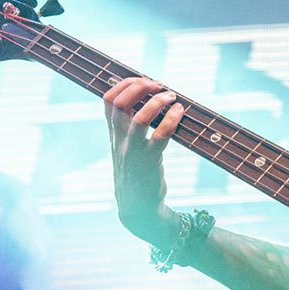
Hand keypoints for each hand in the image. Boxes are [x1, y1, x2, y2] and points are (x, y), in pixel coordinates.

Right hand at [103, 77, 186, 246]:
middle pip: (120, 104)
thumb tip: (147, 101)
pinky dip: (171, 120)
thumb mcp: (126, 149)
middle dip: (139, 87)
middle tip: (159, 85)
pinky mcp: (150, 163)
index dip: (125, 84)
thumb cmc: (137, 174)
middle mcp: (120, 141)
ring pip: (139, 118)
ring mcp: (134, 152)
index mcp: (114, 135)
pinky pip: (159, 136)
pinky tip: (180, 112)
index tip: (144, 80)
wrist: (137, 208)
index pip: (108, 100)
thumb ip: (129, 128)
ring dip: (157, 102)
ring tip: (172, 97)